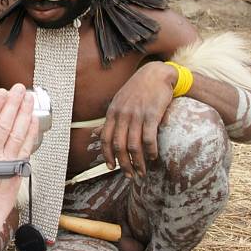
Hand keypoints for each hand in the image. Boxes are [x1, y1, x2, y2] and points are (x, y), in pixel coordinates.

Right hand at [0, 84, 38, 231]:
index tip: (0, 93)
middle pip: (5, 123)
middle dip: (13, 103)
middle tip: (19, 89)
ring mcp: (6, 164)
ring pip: (18, 133)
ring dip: (24, 114)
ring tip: (29, 99)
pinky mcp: (15, 172)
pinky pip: (25, 148)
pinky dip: (30, 133)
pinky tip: (32, 122)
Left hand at [101, 62, 176, 177]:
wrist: (156, 74)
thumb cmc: (136, 90)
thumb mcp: (118, 102)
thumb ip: (108, 120)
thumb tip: (94, 133)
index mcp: (112, 113)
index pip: (105, 138)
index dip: (107, 155)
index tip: (111, 168)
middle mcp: (122, 115)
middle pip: (119, 146)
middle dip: (124, 164)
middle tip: (130, 175)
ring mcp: (137, 115)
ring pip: (134, 145)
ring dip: (138, 162)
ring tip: (143, 171)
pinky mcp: (152, 115)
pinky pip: (149, 138)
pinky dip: (151, 150)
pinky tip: (154, 156)